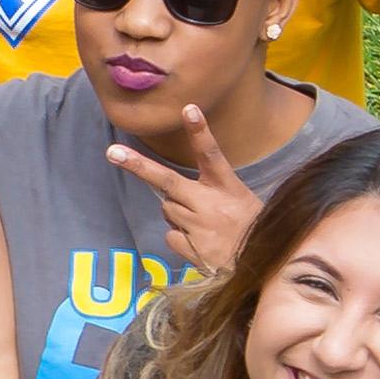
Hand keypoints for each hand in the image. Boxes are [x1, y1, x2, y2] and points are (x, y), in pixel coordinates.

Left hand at [105, 105, 264, 275]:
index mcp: (230, 188)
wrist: (266, 269)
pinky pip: (170, 233)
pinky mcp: (190, 247)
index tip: (188, 109)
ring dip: (179, 213)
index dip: (199, 132)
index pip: (212, 155)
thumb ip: (209, 193)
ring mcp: (199, 226)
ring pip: (168, 209)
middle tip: (113, 153)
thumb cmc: (252, 230)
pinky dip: (181, 236)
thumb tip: (170, 193)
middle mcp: (212, 205)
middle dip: (138, 166)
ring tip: (206, 226)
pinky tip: (202, 243)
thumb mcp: (242, 203)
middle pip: (168, 181)